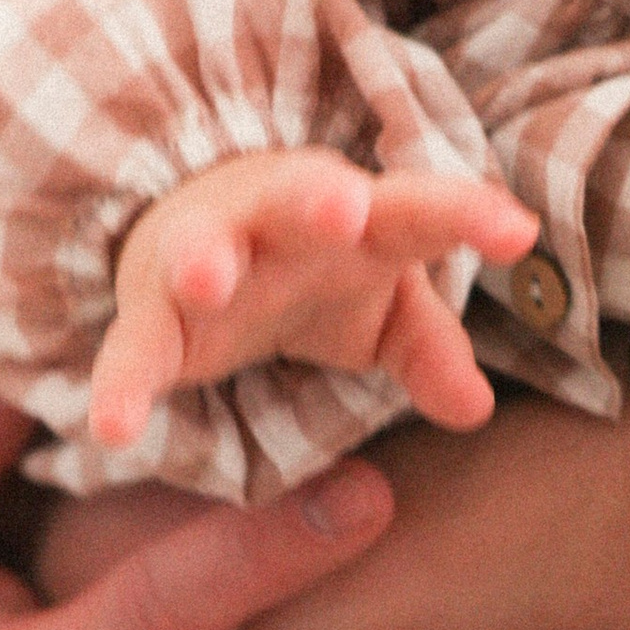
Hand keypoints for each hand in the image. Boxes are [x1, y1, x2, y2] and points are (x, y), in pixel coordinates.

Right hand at [89, 149, 537, 449]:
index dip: (467, 216)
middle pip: (300, 200)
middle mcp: (278, 224)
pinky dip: (120, 386)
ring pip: (203, 251)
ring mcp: (207, 262)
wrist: (200, 237)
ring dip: (205, 260)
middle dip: (319, 200)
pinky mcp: (151, 318)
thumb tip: (476, 410)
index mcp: (356, 219)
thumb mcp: (382, 308)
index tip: (518, 232)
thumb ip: (428, 351)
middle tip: (345, 209)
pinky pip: (132, 349)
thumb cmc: (317, 269)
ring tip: (208, 281)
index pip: (418, 209)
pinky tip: (112, 429)